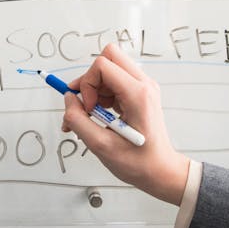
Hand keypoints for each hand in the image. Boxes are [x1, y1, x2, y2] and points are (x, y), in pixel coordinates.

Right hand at [62, 44, 190, 204]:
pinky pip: (113, 81)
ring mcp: (143, 87)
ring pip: (109, 68)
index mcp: (138, 95)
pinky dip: (101, 95)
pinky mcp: (139, 92)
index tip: (88, 108)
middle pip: (109, 57)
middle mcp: (143, 85)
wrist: (160, 170)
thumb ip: (78, 120)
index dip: (86, 84)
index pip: (102, 65)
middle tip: (87, 104)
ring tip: (92, 116)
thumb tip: (68, 100)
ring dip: (94, 89)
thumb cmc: (139, 162)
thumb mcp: (100, 146)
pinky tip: (101, 116)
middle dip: (90, 79)